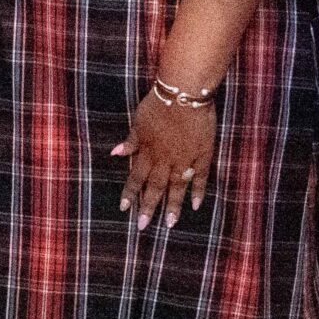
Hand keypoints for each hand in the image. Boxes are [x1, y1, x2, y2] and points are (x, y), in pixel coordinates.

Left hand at [111, 93, 214, 227]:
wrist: (185, 92)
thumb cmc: (160, 102)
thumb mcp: (139, 120)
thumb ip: (131, 140)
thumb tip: (116, 153)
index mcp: (147, 150)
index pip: (136, 177)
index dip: (130, 193)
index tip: (124, 209)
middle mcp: (165, 158)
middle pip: (155, 186)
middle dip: (148, 207)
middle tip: (143, 226)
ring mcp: (184, 158)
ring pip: (177, 186)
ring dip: (172, 206)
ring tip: (169, 224)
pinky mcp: (203, 153)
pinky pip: (201, 176)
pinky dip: (198, 191)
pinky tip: (195, 205)